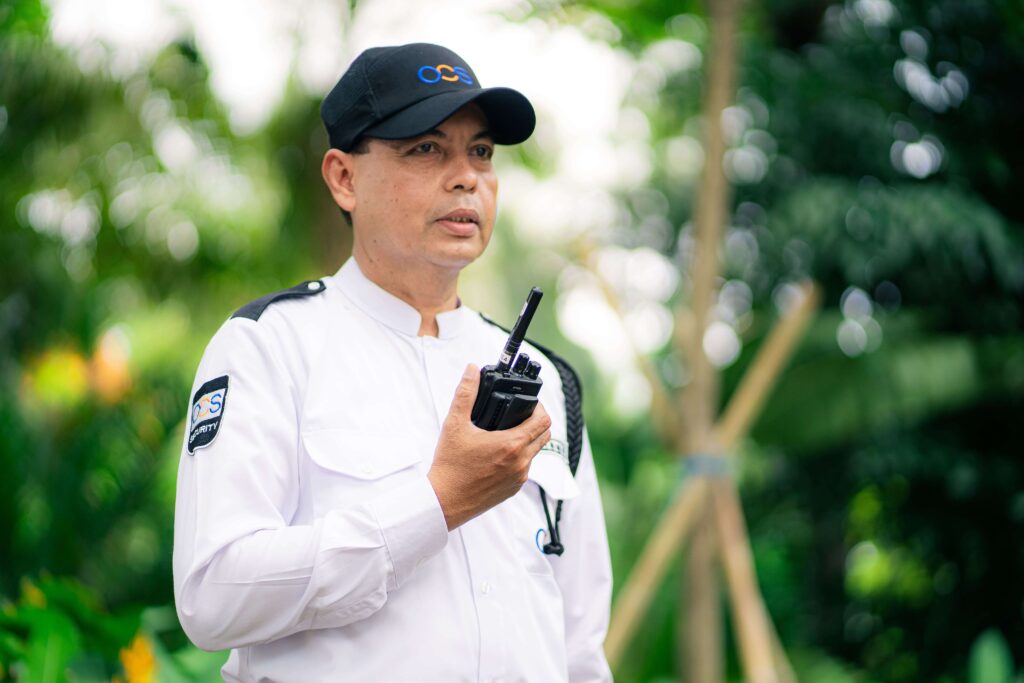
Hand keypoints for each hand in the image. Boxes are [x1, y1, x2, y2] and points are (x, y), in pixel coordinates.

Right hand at [427, 363, 551, 529]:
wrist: (443, 501)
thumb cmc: (449, 465)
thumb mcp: (454, 424)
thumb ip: (465, 393)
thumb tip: (472, 370)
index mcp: (512, 444)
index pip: (543, 420)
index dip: (539, 407)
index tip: (527, 402)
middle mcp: (521, 462)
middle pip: (544, 435)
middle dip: (536, 422)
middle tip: (518, 415)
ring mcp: (519, 478)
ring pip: (535, 452)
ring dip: (528, 440)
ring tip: (507, 432)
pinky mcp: (513, 489)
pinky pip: (525, 468)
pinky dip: (519, 457)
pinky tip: (500, 453)